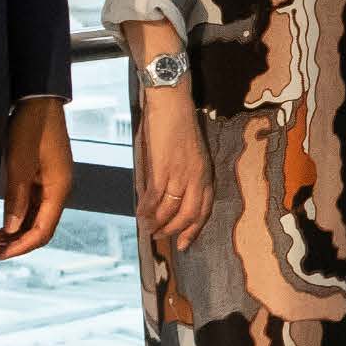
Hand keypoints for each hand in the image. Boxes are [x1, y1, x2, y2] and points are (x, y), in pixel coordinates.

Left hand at [0, 99, 74, 261]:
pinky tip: (1, 227)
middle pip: (39, 229)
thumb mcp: (20, 160)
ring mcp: (51, 185)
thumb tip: (12, 229)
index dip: (20, 247)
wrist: (37, 99)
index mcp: (59, 188)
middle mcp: (58, 191)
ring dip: (14, 235)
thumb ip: (17, 195)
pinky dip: (16, 221)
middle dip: (14, 245)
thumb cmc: (30, 125)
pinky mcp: (42, 178)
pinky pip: (31, 208)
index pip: (42, 231)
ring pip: (34, 220)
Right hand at [134, 85, 210, 251]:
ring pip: (170, 209)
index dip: (194, 229)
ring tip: (148, 228)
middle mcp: (197, 177)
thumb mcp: (191, 153)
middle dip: (174, 230)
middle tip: (161, 237)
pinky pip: (155, 198)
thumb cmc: (179, 124)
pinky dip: (146, 209)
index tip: (185, 242)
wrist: (172, 103)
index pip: (204, 209)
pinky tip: (140, 214)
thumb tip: (171, 193)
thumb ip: (186, 174)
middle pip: (189, 214)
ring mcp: (181, 174)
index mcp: (205, 172)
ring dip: (158, 222)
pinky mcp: (164, 169)